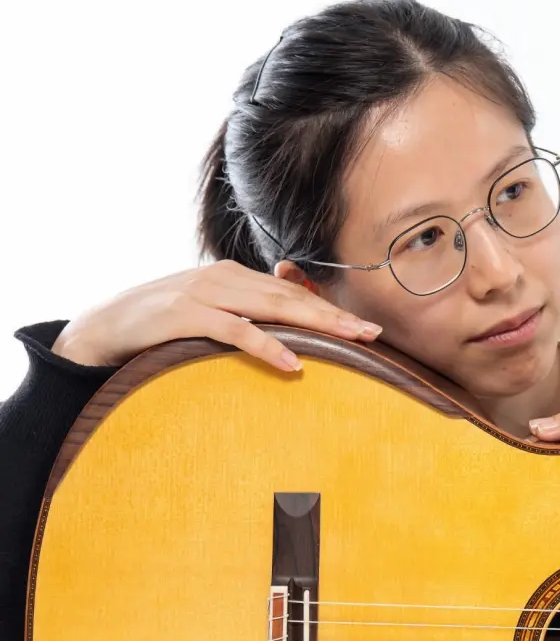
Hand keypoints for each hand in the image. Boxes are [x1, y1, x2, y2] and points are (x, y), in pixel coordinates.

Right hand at [52, 259, 381, 371]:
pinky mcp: (184, 315)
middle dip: (335, 314)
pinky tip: (292, 363)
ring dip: (315, 324)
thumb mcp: (209, 313)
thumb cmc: (164, 324)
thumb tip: (286, 330)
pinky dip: (265, 346)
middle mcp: (226, 278)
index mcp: (236, 276)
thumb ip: (245, 314)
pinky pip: (233, 331)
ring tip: (351, 341)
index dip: (331, 308)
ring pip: (271, 308)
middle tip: (373, 333)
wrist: (105, 325)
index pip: (293, 293)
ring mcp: (205, 293)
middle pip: (291, 297)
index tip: (367, 327)